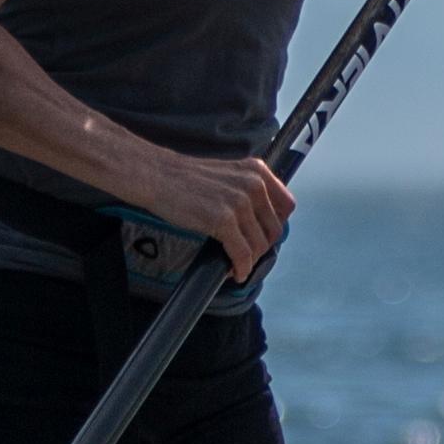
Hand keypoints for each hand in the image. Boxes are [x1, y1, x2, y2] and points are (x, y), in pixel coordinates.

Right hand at [134, 149, 295, 283]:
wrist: (156, 176)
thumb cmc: (186, 178)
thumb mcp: (227, 174)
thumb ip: (247, 190)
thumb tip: (259, 222)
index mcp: (257, 171)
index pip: (286, 205)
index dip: (275, 225)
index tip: (263, 236)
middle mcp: (253, 185)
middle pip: (274, 229)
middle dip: (261, 247)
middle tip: (246, 255)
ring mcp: (239, 202)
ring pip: (259, 245)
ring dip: (249, 261)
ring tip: (236, 264)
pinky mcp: (223, 220)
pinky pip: (242, 254)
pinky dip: (240, 268)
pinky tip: (233, 271)